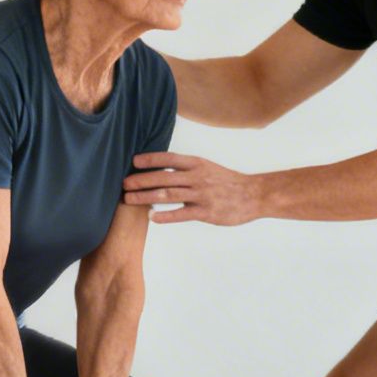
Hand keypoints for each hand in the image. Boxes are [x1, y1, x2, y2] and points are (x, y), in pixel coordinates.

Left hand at [123, 152, 264, 224]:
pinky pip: (182, 214)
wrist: (253, 195)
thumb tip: (163, 170)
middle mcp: (197, 177)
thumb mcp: (207, 168)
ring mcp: (201, 195)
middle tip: (123, 184)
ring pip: (168, 195)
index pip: (169, 159)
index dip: (150, 159)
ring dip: (146, 197)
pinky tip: (152, 218)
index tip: (133, 161)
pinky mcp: (206, 212)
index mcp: (197, 164)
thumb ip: (187, 169)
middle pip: (163, 177)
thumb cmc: (228, 182)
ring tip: (129, 199)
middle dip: (141, 180)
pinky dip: (165, 216)